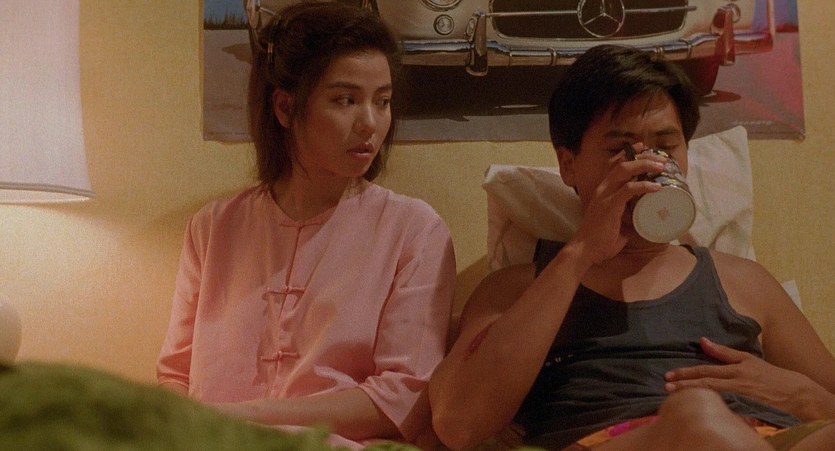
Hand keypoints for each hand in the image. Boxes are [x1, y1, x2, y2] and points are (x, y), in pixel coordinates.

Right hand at [569, 148, 665, 263]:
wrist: (585, 250)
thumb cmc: (601, 240)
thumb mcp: (618, 223)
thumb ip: (629, 217)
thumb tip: (646, 219)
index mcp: (603, 191)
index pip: (615, 165)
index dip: (629, 154)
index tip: (643, 148)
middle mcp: (603, 189)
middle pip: (622, 164)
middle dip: (642, 157)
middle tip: (659, 158)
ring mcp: (605, 196)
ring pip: (625, 171)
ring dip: (645, 165)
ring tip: (661, 166)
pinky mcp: (609, 205)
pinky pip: (628, 190)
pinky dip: (644, 186)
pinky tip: (656, 187)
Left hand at [664, 337, 811, 417]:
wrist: (794, 391)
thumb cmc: (768, 374)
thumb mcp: (747, 359)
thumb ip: (723, 352)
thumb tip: (702, 340)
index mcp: (735, 368)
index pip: (706, 369)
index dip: (687, 372)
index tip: (669, 374)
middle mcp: (736, 379)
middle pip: (707, 380)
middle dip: (685, 382)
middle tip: (666, 384)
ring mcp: (742, 392)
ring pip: (713, 392)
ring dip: (693, 392)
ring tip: (674, 394)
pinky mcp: (748, 403)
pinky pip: (727, 404)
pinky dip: (712, 403)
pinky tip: (699, 405)